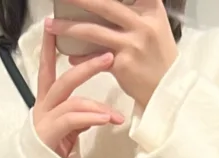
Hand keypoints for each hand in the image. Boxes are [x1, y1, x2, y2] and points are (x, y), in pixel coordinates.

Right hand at [34, 29, 124, 157]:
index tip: (52, 26)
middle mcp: (42, 108)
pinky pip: (73, 119)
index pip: (47, 69)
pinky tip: (108, 120)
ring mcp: (44, 122)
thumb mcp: (70, 130)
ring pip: (71, 100)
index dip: (48, 48)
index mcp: (46, 102)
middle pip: (63, 80)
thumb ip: (80, 115)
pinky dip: (92, 117)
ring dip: (97, 103)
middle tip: (108, 57)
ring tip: (116, 112)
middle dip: (86, 67)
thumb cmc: (55, 154)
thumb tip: (99, 110)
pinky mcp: (48, 136)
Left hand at [46, 0, 178, 108]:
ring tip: (51, 24)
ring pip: (93, 31)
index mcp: (150, 9)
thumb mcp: (154, 26)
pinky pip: (94, 59)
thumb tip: (103, 5)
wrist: (167, 89)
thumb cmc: (158, 57)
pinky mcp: (123, 65)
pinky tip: (69, 55)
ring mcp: (132, 44)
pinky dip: (80, 57)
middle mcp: (142, 23)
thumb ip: (135, 12)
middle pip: (105, 5)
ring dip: (68, 27)